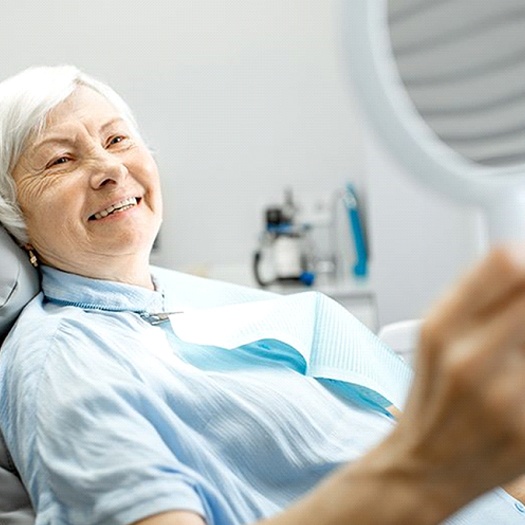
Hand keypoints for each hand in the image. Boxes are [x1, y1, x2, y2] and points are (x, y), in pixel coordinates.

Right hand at [385, 245, 524, 514]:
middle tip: (518, 323)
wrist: (426, 464)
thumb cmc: (432, 396)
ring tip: (517, 350)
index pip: (507, 263)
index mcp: (440, 328)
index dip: (523, 265)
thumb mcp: (435, 334)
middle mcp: (470, 359)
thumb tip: (518, 257)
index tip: (522, 274)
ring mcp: (505, 396)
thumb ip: (476, 292)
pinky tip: (520, 378)